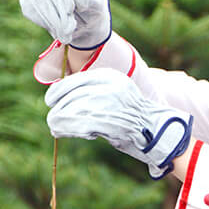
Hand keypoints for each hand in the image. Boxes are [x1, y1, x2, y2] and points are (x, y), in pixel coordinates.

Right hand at [20, 0, 111, 49]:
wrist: (85, 27)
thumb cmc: (94, 12)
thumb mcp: (98, 6)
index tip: (70, 10)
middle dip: (57, 9)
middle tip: (68, 29)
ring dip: (50, 18)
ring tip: (65, 33)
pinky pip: (29, 7)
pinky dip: (41, 21)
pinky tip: (55, 29)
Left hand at [45, 69, 192, 178]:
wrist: (158, 130)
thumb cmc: (134, 116)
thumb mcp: (116, 93)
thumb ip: (94, 92)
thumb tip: (64, 99)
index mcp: (110, 77)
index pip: (76, 80)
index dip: (59, 90)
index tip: (50, 100)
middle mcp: (109, 87)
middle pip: (72, 96)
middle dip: (59, 109)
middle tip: (53, 121)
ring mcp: (110, 104)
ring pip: (72, 110)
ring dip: (59, 121)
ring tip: (56, 128)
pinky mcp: (108, 121)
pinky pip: (78, 124)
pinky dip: (66, 128)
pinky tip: (61, 131)